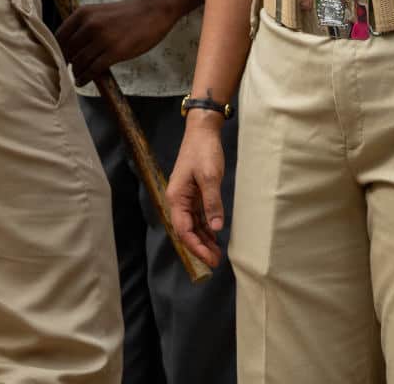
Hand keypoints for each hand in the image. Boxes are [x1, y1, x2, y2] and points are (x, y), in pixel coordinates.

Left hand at [55, 0, 176, 85]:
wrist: (152, 11)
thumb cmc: (127, 13)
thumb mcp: (100, 12)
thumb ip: (85, 24)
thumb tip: (70, 44)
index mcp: (83, 13)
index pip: (60, 35)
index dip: (57, 49)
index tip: (58, 58)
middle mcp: (90, 25)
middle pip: (68, 50)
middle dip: (66, 62)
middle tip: (67, 69)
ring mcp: (102, 39)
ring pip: (79, 62)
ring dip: (75, 72)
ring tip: (76, 76)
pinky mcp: (114, 52)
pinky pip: (93, 69)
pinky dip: (85, 78)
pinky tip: (82, 81)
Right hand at [165, 118, 228, 266]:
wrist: (202, 131)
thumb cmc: (203, 151)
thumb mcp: (210, 177)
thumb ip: (212, 203)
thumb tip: (216, 227)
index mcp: (176, 197)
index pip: (183, 230)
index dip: (196, 246)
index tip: (209, 259)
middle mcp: (178, 200)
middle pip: (187, 231)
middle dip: (199, 247)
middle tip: (215, 263)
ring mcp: (186, 197)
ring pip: (193, 225)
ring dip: (203, 240)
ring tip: (216, 254)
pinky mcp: (194, 193)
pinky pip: (198, 216)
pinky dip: (206, 227)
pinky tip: (214, 236)